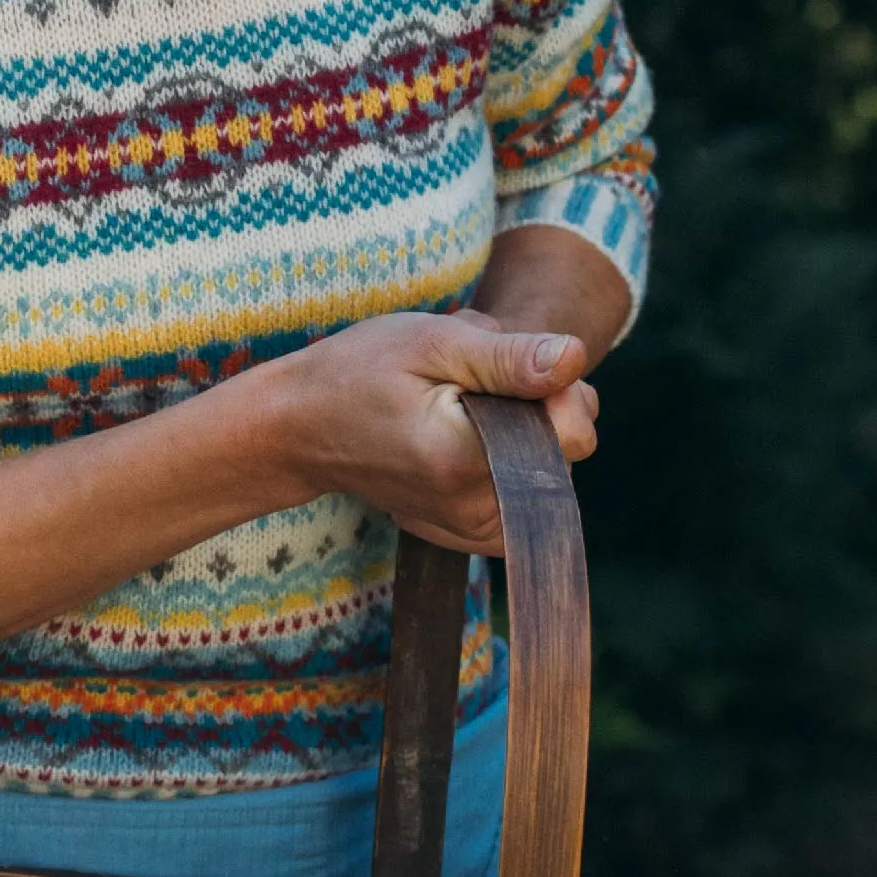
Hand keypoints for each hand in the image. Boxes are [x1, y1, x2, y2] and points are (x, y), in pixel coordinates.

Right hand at [259, 307, 599, 554]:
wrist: (300, 428)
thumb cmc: (357, 373)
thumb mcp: (431, 342)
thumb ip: (508, 357)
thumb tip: (576, 358)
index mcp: (465, 459)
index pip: (574, 434)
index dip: (558, 390)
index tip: (511, 366)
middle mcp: (472, 508)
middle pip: (568, 456)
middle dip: (541, 409)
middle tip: (476, 382)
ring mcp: (469, 529)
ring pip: (549, 475)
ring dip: (523, 433)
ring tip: (463, 406)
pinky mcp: (467, 534)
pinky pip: (526, 497)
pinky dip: (510, 463)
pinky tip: (469, 438)